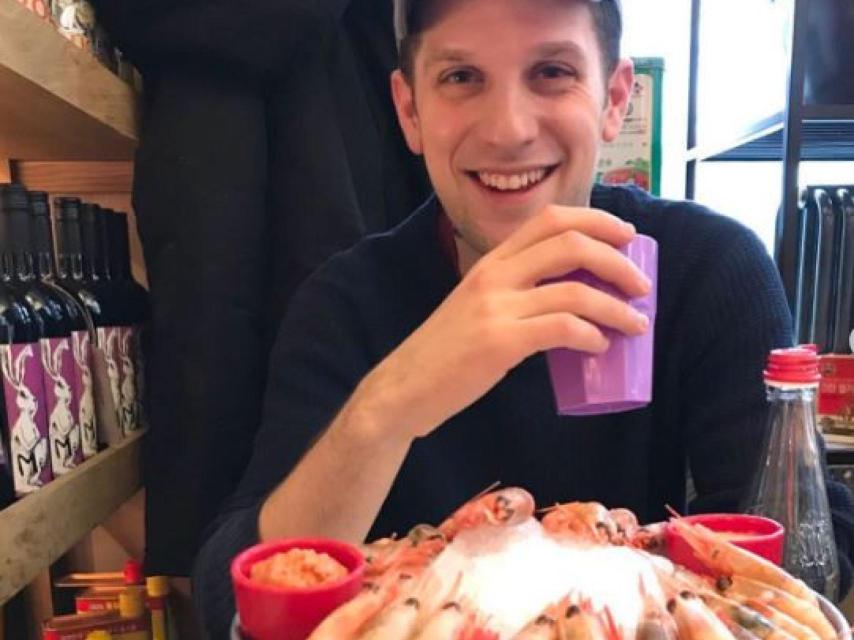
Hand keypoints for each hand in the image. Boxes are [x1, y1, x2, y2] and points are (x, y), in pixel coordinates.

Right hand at [346, 205, 651, 442]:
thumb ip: (511, 294)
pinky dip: (592, 334)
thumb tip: (567, 301)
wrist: (403, 387)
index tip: (626, 235)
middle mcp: (493, 274)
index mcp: (490, 261)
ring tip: (637, 324)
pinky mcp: (499, 342)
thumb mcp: (476, 306)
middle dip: (617, 259)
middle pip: (570, 242)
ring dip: (617, 306)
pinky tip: (600, 346)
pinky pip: (561, 328)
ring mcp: (495, 306)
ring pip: (575, 289)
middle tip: (642, 283)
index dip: (596, 220)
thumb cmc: (445, 352)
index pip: (549, 218)